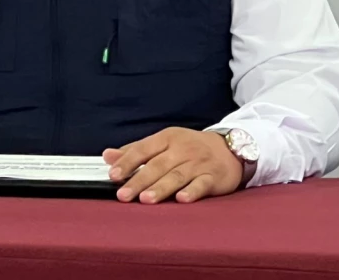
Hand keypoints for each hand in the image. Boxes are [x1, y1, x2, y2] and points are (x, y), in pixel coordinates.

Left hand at [104, 128, 242, 203]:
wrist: (230, 148)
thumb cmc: (191, 147)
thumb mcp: (164, 143)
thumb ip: (136, 150)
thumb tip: (108, 156)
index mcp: (167, 138)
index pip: (143, 149)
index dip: (127, 162)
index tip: (113, 175)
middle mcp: (182, 149)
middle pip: (157, 165)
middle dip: (139, 180)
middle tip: (123, 194)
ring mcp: (198, 163)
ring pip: (177, 176)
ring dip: (160, 188)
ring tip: (145, 199)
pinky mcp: (214, 177)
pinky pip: (202, 184)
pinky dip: (192, 191)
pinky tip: (182, 199)